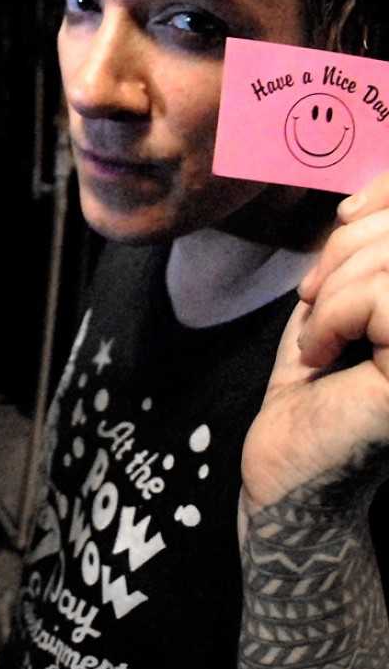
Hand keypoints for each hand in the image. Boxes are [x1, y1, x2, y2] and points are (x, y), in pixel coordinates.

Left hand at [241, 172, 388, 515]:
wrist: (290, 465)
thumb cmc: (316, 385)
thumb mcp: (343, 300)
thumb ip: (366, 253)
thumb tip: (362, 202)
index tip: (345, 215)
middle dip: (351, 246)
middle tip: (314, 294)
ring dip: (336, 287)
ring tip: (318, 332)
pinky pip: (385, 296)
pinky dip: (335, 313)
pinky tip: (320, 352)